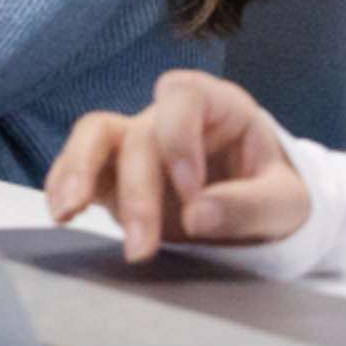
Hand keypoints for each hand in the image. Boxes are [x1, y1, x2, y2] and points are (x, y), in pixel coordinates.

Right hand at [43, 70, 310, 263]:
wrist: (261, 215)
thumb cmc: (276, 195)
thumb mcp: (286, 204)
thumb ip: (248, 206)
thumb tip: (197, 214)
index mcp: (219, 106)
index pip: (183, 95)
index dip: (180, 138)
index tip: (192, 191)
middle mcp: (172, 118)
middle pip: (140, 134)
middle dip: (138, 192)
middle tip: (142, 249)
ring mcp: (138, 143)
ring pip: (94, 134)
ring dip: (78, 171)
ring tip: (67, 210)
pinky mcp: (115, 175)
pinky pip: (79, 166)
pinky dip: (64, 185)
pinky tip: (60, 213)